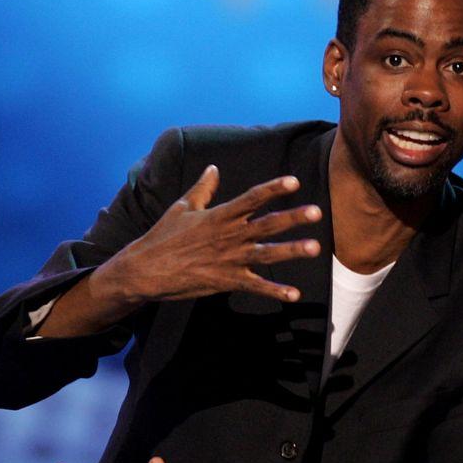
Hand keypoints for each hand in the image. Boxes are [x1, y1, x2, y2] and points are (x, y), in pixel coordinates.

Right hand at [98, 164, 321, 304]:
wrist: (145, 270)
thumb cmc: (162, 237)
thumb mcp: (182, 208)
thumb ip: (203, 188)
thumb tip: (213, 167)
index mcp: (219, 216)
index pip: (252, 198)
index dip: (273, 189)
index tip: (294, 181)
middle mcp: (229, 236)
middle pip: (267, 224)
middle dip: (292, 218)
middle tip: (317, 212)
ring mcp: (229, 259)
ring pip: (266, 253)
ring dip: (292, 251)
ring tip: (315, 248)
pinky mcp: (226, 281)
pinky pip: (255, 286)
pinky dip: (275, 291)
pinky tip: (295, 294)